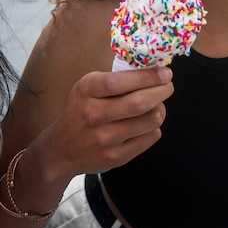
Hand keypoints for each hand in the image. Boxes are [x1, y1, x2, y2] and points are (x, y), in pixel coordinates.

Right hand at [40, 67, 173, 180]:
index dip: (148, 77)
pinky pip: (148, 138)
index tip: (165, 72)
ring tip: (158, 104)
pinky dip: (154, 127)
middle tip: (168, 86)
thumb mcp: (88, 87)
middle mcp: (94, 115)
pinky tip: (148, 122)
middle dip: (162, 91)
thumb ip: (116, 79)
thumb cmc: (80, 110)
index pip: (121, 82)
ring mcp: (104, 139)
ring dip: (160, 109)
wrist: (59, 150)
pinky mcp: (115, 158)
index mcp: (87, 91)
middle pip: (139, 103)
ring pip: (149, 121)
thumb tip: (153, 70)